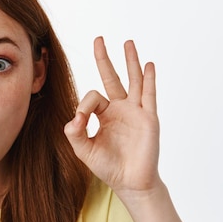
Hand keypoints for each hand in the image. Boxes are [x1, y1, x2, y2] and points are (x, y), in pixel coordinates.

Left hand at [64, 37, 160, 197]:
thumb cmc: (108, 166)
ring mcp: (136, 111)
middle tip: (98, 39)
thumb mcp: (84, 150)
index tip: (81, 121)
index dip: (84, 105)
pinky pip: (149, 94)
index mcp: (104, 115)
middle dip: (104, 58)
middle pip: (111, 77)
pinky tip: (148, 65)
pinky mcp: (148, 118)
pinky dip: (148, 79)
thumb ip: (75, 133)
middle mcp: (120, 109)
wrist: (130, 182)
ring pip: (132, 80)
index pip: (93, 96)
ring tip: (127, 42)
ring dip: (130, 61)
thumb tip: (73, 117)